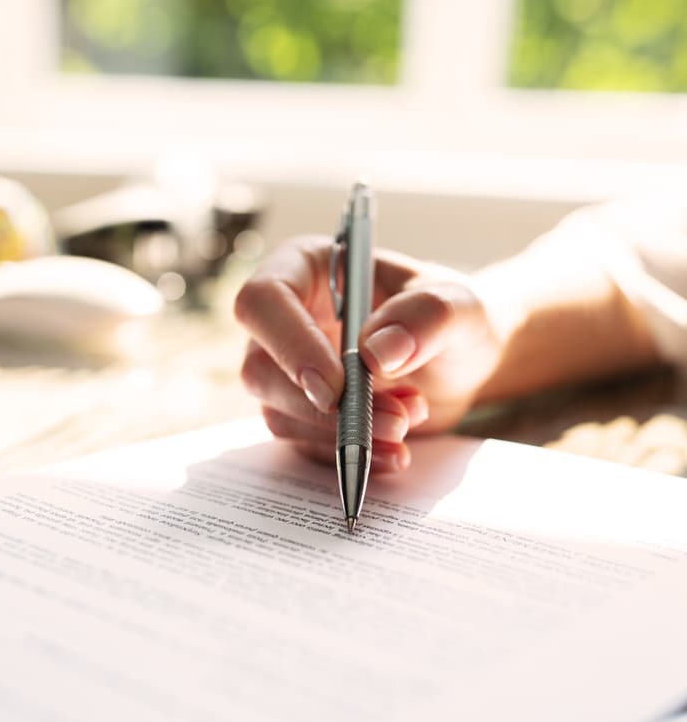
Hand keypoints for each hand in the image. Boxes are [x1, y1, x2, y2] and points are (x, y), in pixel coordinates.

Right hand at [234, 235, 503, 471]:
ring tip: (408, 422)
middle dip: (324, 408)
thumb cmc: (452, 317)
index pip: (263, 301)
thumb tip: (376, 354)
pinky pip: (305, 444)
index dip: (290, 345)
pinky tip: (394, 451)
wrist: (462, 362)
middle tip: (394, 420)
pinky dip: (348, 453)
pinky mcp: (302, 412)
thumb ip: (426, 317)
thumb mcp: (458, 306)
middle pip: (260, 369)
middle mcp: (285, 319)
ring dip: (342, 433)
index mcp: (307, 268)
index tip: (336, 386)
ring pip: (280, 413)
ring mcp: (287, 369)